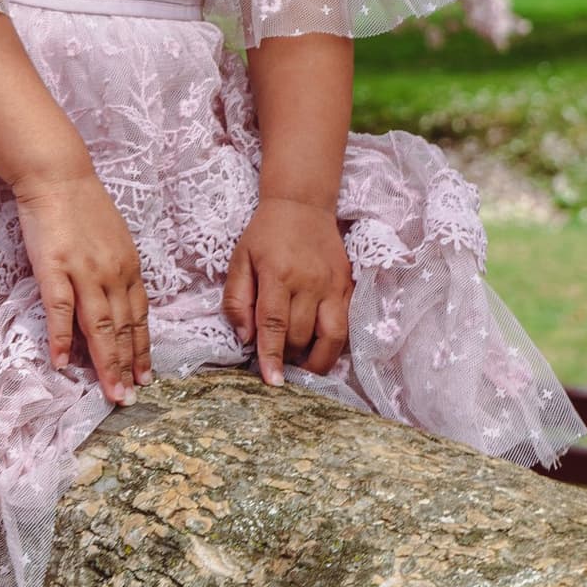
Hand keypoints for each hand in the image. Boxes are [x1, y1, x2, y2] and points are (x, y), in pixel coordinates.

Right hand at [13, 169, 151, 403]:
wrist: (57, 175)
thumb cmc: (82, 204)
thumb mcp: (114, 238)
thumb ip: (116, 269)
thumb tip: (116, 299)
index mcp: (128, 266)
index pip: (139, 316)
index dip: (142, 348)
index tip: (145, 375)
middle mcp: (113, 273)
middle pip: (124, 327)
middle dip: (128, 366)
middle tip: (130, 397)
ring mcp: (84, 272)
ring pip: (100, 326)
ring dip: (106, 363)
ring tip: (110, 392)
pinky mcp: (54, 269)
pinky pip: (61, 311)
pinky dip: (63, 339)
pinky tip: (63, 363)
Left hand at [224, 196, 352, 383]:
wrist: (302, 206)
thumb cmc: (265, 235)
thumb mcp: (239, 260)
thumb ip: (237, 300)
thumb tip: (246, 339)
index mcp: (278, 274)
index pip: (274, 324)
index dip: (272, 356)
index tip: (271, 381)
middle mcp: (310, 282)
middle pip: (301, 335)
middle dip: (288, 357)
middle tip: (277, 364)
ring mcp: (334, 286)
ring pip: (331, 338)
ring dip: (316, 360)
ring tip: (301, 367)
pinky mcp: (348, 287)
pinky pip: (346, 326)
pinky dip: (334, 346)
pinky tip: (320, 351)